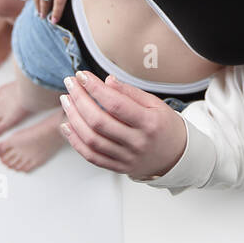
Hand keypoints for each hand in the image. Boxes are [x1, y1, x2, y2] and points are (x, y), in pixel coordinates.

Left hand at [58, 71, 187, 179]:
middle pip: (99, 122)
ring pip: (92, 140)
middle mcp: (137, 142)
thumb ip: (130, 92)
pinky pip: (91, 156)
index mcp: (149, 123)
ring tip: (67, 100)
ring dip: (74, 118)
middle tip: (70, 84)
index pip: (116, 104)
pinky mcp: (118, 167)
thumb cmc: (165, 126)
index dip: (95, 89)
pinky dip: (75, 141)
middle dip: (80, 100)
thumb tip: (106, 81)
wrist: (176, 156)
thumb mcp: (155, 103)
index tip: (82, 75)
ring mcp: (126, 157)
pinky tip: (67, 125)